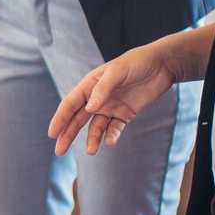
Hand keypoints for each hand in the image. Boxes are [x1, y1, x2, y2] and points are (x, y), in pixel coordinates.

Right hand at [49, 42, 179, 155]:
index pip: (70, 104)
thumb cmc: (136, 62)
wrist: (162, 65)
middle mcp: (97, 98)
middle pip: (78, 119)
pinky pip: (115, 128)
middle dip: (68, 134)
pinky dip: (112, 136)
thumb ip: (103, 89)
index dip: (60, 118)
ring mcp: (111, 107)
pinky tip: (110, 143)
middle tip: (59, 151)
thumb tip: (89, 108)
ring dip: (91, 139)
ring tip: (91, 151)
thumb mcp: (118, 71)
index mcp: (90, 85)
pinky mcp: (125, 114)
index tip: (52, 133)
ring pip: (95, 127)